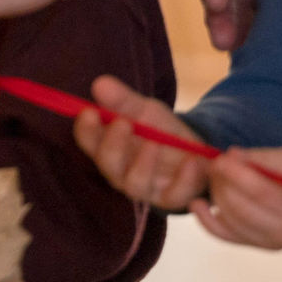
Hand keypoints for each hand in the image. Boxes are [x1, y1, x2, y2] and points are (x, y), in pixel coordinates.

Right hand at [73, 74, 212, 211]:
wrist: (195, 153)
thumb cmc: (160, 130)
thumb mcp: (145, 110)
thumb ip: (123, 100)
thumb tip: (100, 84)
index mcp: (108, 147)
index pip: (88, 140)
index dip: (86, 128)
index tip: (89, 112)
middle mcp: (120, 171)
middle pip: (107, 163)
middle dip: (112, 144)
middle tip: (121, 122)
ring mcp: (145, 187)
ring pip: (134, 183)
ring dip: (143, 164)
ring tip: (153, 143)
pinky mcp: (170, 198)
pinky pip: (173, 195)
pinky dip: (183, 179)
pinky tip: (191, 161)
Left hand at [195, 145, 281, 248]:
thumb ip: (263, 158)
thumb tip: (231, 156)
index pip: (261, 192)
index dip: (236, 174)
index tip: (221, 158)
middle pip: (240, 208)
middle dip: (221, 182)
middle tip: (216, 162)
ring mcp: (271, 243)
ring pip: (229, 220)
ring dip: (215, 194)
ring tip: (215, 175)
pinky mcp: (259, 245)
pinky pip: (226, 236)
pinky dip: (208, 220)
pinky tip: (197, 204)